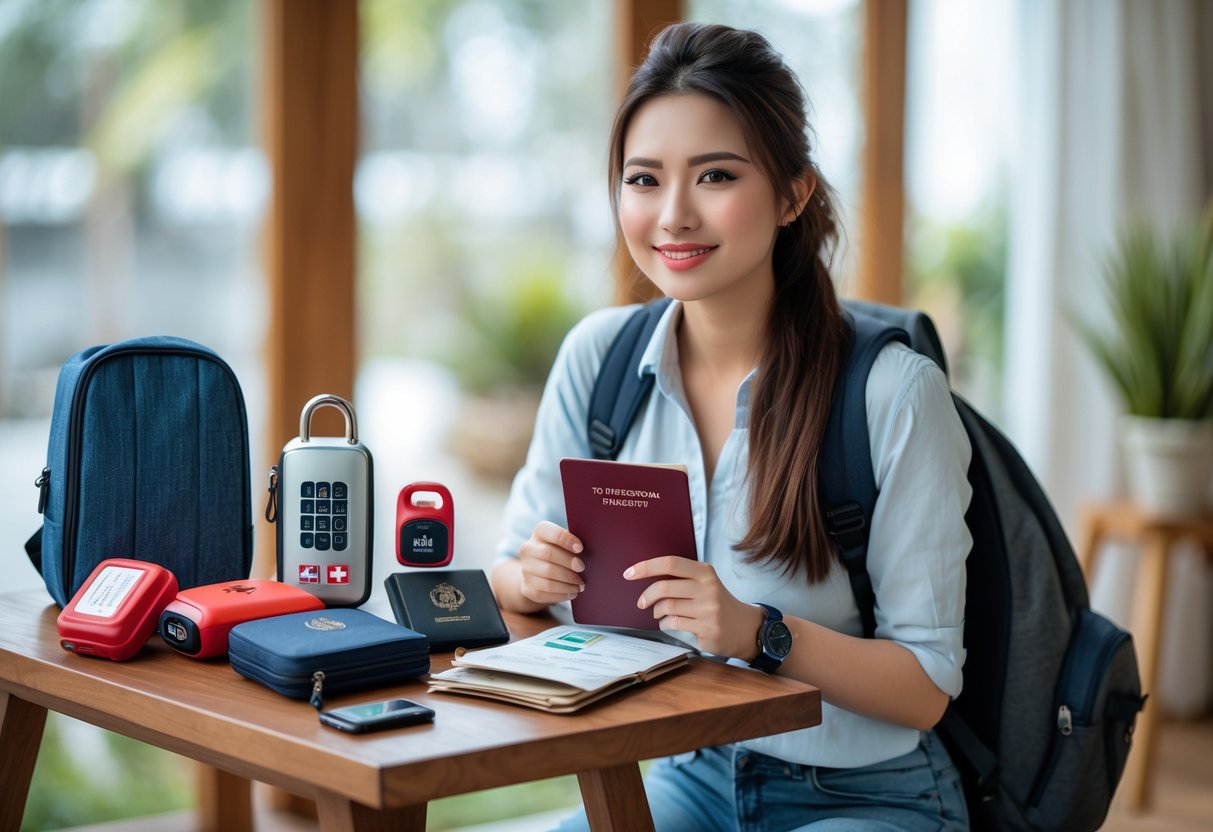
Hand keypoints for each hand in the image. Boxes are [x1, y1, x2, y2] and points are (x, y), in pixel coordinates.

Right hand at [516, 521, 585, 605]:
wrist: (540, 571)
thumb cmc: (561, 552)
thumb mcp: (566, 543)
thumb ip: (575, 544)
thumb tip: (591, 551)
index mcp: (540, 532)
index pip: (551, 532)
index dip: (566, 540)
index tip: (580, 548)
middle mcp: (528, 549)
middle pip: (548, 553)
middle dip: (568, 562)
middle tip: (582, 568)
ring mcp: (525, 569)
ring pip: (547, 576)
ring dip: (568, 582)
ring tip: (581, 584)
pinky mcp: (527, 588)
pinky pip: (546, 592)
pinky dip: (562, 594)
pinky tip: (572, 592)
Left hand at [625, 557, 763, 659]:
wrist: (744, 627)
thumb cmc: (716, 602)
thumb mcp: (704, 583)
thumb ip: (681, 578)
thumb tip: (645, 574)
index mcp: (704, 572)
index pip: (670, 564)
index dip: (646, 567)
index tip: (629, 573)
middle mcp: (708, 588)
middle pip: (665, 588)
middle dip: (647, 596)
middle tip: (641, 602)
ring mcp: (708, 609)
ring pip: (667, 608)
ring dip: (657, 612)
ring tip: (660, 613)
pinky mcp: (707, 628)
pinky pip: (674, 624)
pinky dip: (665, 624)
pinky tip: (670, 623)